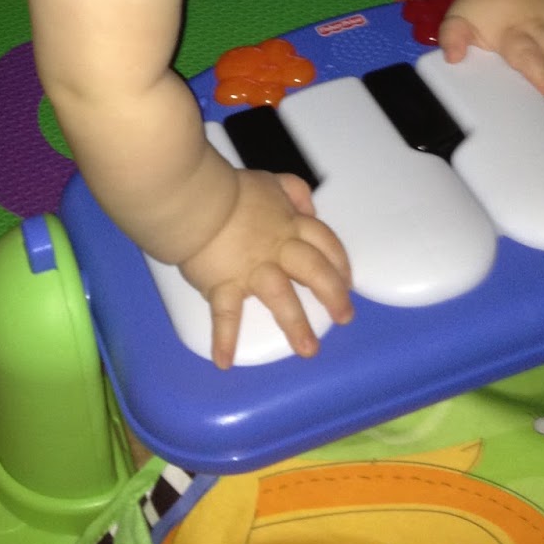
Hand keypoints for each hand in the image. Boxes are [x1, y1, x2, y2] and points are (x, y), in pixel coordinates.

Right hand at [178, 168, 352, 368]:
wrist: (196, 199)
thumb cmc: (231, 190)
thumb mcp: (270, 180)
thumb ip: (293, 191)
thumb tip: (310, 208)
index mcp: (289, 224)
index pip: (324, 242)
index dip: (339, 262)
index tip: (347, 281)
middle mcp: (277, 249)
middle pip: (314, 270)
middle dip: (333, 295)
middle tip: (344, 318)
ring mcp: (251, 269)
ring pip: (281, 296)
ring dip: (296, 324)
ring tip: (308, 350)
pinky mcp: (223, 284)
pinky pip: (225, 314)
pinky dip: (224, 337)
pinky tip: (224, 362)